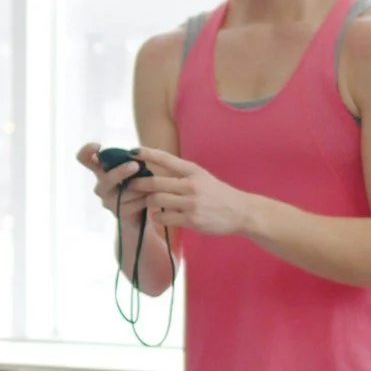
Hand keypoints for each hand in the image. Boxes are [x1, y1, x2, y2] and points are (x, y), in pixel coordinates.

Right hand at [74, 143, 155, 224]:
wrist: (140, 213)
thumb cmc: (137, 184)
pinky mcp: (118, 213)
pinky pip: (133, 204)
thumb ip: (131, 161)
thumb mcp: (134, 169)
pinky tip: (151, 197)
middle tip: (135, 166)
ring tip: (153, 185)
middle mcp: (100, 186)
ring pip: (124, 192)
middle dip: (120, 172)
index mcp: (101, 171)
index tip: (98, 146)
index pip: (85, 159)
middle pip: (106, 178)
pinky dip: (144, 199)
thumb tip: (135, 154)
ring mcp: (107, 201)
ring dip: (141, 187)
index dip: (87, 151)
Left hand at [134, 148, 252, 236]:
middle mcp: (191, 184)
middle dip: (138, 185)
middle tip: (128, 186)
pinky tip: (159, 216)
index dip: (148, 154)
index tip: (133, 151)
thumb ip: (181, 174)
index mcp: (193, 171)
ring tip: (148, 204)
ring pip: (156, 200)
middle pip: (154, 182)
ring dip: (148, 203)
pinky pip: (163, 217)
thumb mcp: (202, 177)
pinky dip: (157, 217)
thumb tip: (154, 171)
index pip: (166, 159)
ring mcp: (191, 202)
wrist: (241, 211)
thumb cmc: (217, 194)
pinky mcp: (191, 219)